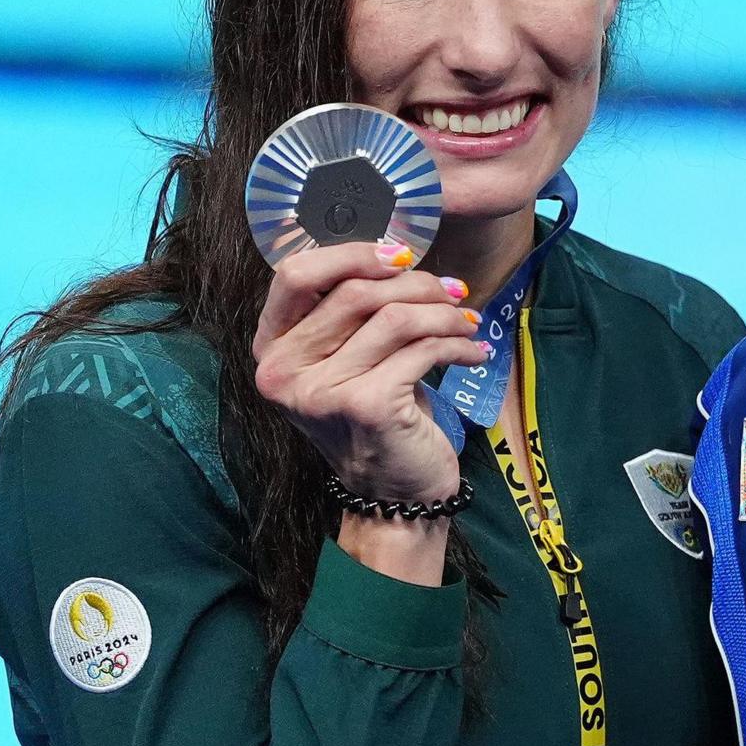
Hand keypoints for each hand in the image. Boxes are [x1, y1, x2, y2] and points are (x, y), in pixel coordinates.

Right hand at [252, 241, 486, 583]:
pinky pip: (421, 349)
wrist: (394, 494)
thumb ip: (354, 311)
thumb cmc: (378, 415)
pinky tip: (474, 352)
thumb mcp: (351, 359)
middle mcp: (283, 370)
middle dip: (418, 284)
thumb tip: (401, 251)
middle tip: (457, 292)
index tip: (402, 255)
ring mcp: (319, 391)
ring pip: (394, 317)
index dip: (352, 253)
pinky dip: (457, 343)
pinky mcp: (364, 405)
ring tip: (469, 322)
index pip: (294, 274)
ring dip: (444, 313)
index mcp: (271, 348)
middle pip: (355, 291)